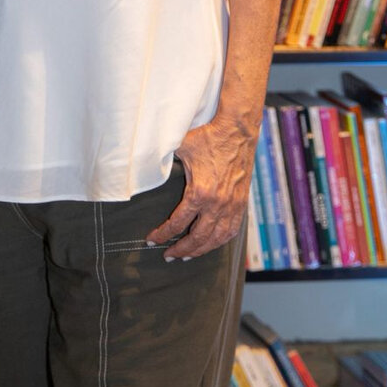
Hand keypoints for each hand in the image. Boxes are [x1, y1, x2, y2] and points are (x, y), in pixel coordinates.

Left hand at [146, 115, 254, 259]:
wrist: (237, 132)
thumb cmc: (207, 138)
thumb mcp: (180, 148)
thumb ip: (163, 160)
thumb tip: (145, 166)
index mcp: (200, 193)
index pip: (178, 223)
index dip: (163, 234)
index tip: (152, 240)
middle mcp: (217, 205)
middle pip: (198, 238)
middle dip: (181, 249)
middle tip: (168, 255)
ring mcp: (232, 206)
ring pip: (216, 239)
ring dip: (201, 250)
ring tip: (187, 255)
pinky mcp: (241, 204)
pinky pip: (231, 231)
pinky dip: (220, 242)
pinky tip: (211, 244)